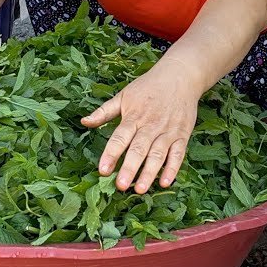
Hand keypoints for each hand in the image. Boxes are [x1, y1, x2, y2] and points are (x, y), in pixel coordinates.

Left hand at [81, 66, 199, 193]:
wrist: (180, 76)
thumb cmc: (148, 87)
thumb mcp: (124, 96)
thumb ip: (104, 112)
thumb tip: (83, 122)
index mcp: (133, 116)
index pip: (120, 137)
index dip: (111, 154)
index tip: (102, 170)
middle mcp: (150, 125)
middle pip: (139, 149)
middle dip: (130, 168)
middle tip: (120, 186)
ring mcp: (167, 131)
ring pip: (158, 154)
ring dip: (149, 172)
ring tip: (140, 189)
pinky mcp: (182, 135)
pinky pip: (178, 154)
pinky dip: (172, 168)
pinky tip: (165, 182)